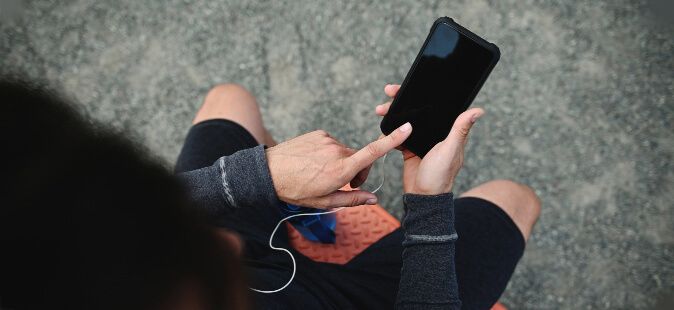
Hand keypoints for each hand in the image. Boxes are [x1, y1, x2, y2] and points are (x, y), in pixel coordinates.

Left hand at [266, 123, 412, 208]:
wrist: (269, 172)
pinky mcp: (320, 133)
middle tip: (342, 184)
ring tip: (321, 173)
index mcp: (341, 169)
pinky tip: (314, 162)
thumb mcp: (324, 201)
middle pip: (359, 159)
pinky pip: (332, 144)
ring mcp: (328, 140)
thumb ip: (352, 199)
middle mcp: (337, 151)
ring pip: (345, 152)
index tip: (407, 127)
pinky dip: (329, 153)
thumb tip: (373, 199)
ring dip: (341, 162)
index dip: (393, 140)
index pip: (373, 152)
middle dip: (356, 171)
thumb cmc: (296, 190)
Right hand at [376, 84, 483, 194]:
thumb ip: (460, 130)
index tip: (409, 86)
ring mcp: (421, 140)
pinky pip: (398, 134)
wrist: (423, 197)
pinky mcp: (410, 148)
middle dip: (402, 101)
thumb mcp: (450, 149)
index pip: (435, 105)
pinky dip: (391, 130)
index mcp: (448, 130)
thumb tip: (479, 110)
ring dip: (394, 114)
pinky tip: (384, 126)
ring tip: (381, 110)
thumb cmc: (441, 175)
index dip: (422, 93)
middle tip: (389, 93)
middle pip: (418, 109)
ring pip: (406, 120)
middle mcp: (435, 132)